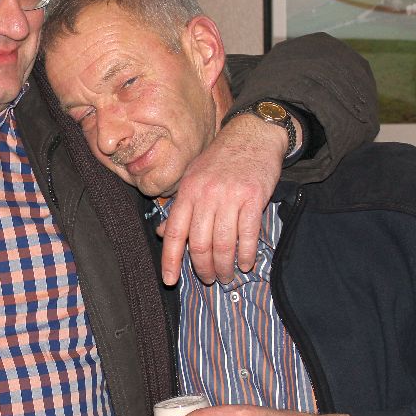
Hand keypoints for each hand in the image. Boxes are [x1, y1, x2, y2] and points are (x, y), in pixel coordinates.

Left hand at [157, 113, 295, 283]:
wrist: (252, 134)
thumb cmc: (220, 159)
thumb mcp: (192, 177)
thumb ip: (179, 207)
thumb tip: (161, 233)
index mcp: (187, 191)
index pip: (173, 232)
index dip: (170, 260)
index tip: (170, 280)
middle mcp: (206, 195)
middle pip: (199, 243)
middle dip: (204, 269)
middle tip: (210, 280)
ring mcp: (230, 196)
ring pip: (224, 243)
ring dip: (225, 266)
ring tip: (227, 276)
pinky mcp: (254, 197)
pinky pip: (248, 234)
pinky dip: (246, 254)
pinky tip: (245, 263)